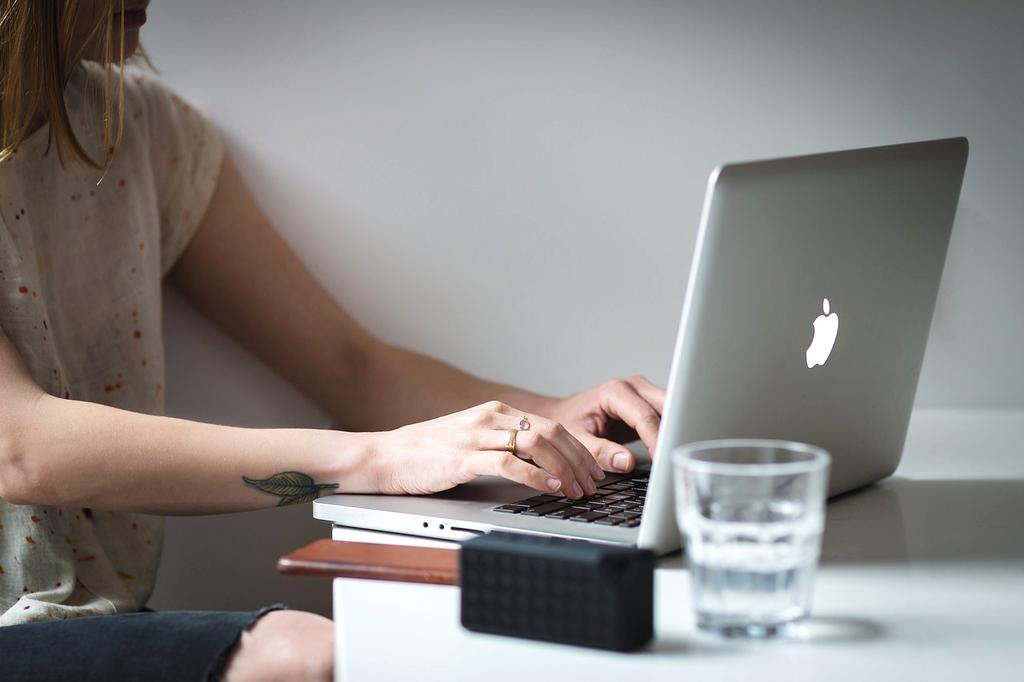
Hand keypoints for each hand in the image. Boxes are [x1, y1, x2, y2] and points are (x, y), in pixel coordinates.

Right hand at [367, 401, 605, 497]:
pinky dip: (537, 476)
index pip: (550, 425)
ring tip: (577, 489)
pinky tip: (550, 488)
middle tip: (593, 482)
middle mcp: (489, 418)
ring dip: (564, 468)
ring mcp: (476, 437)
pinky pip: (509, 464)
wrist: (383, 457)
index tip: (592, 469)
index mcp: (495, 412)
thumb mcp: (471, 440)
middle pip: (551, 432)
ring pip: (537, 443)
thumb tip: (540, 464)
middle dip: (579, 459)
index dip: (577, 448)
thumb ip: (502, 445)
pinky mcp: (462, 459)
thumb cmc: (425, 454)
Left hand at [544, 375, 665, 473]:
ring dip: (675, 431)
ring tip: (675, 455)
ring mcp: (643, 392)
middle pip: (666, 407)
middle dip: (673, 433)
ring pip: (671, 409)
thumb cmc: (567, 423)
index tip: (661, 461)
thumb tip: (626, 461)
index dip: (656, 441)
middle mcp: (632, 386)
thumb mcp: (577, 440)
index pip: (645, 417)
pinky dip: (671, 431)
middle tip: (675, 459)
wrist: (563, 415)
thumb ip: (600, 452)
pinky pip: (667, 416)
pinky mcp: (648, 403)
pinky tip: (669, 449)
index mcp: (614, 391)